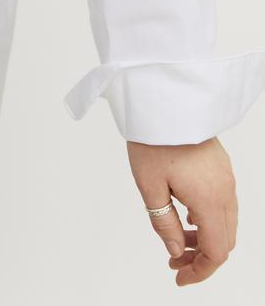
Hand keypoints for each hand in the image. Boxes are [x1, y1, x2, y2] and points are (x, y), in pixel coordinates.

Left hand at [127, 137, 238, 285]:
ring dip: (205, 237)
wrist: (162, 98)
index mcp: (210, 199)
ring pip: (225, 221)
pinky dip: (208, 218)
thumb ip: (164, 223)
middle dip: (202, 257)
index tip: (179, 277)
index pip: (217, 251)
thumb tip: (177, 252)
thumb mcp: (149, 186)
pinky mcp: (220, 166)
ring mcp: (226, 177)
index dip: (200, 271)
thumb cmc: (153, 139)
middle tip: (174, 260)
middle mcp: (225, 190)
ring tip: (176, 237)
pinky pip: (222, 203)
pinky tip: (185, 213)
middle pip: (224, 240)